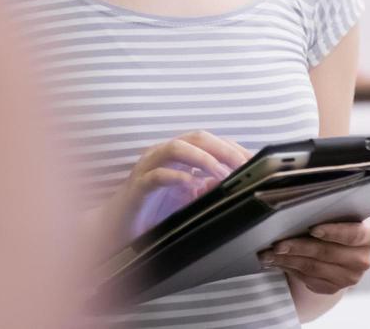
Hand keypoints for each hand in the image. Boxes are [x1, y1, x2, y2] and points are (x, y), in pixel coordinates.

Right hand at [104, 131, 249, 241]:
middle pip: (196, 137)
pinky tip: (192, 186)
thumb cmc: (151, 212)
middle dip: (223, 148)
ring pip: (176, 147)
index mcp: (176, 154)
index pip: (210, 141)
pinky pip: (157, 175)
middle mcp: (162, 154)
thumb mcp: (186, 200)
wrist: (115, 231)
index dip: (232, 147)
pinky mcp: (137, 187)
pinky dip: (177, 177)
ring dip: (203, 159)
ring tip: (221, 174)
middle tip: (243, 164)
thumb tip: (231, 182)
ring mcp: (148, 167)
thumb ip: (206, 189)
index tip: (254, 160)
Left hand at [260, 219, 369, 293]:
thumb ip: (328, 210)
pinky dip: (290, 269)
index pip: (353, 234)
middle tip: (277, 244)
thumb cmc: (338, 223)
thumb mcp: (340, 214)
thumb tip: (298, 203)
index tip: (312, 229)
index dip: (333, 232)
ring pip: (313, 268)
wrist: (339, 247)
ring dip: (288, 260)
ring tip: (269, 253)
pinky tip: (277, 261)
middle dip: (298, 247)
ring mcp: (349, 277)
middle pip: (327, 253)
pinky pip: (308, 279)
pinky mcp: (333, 288)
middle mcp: (362, 259)